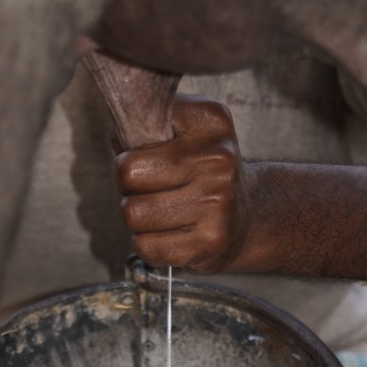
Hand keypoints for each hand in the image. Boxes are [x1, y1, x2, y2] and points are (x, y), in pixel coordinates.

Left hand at [114, 95, 252, 272]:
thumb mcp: (185, 129)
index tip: (147, 155)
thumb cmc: (201, 170)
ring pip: (133, 214)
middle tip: (147, 188)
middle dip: (126, 185)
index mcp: (210, 120)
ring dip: (137, 217)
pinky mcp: (211, 242)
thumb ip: (147, 121)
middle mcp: (219, 159)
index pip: (136, 127)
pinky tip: (169, 234)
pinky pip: (146, 246)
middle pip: (127, 173)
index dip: (129, 147)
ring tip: (160, 211)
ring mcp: (218, 202)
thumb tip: (118, 137)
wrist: (249, 216)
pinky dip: (149, 244)